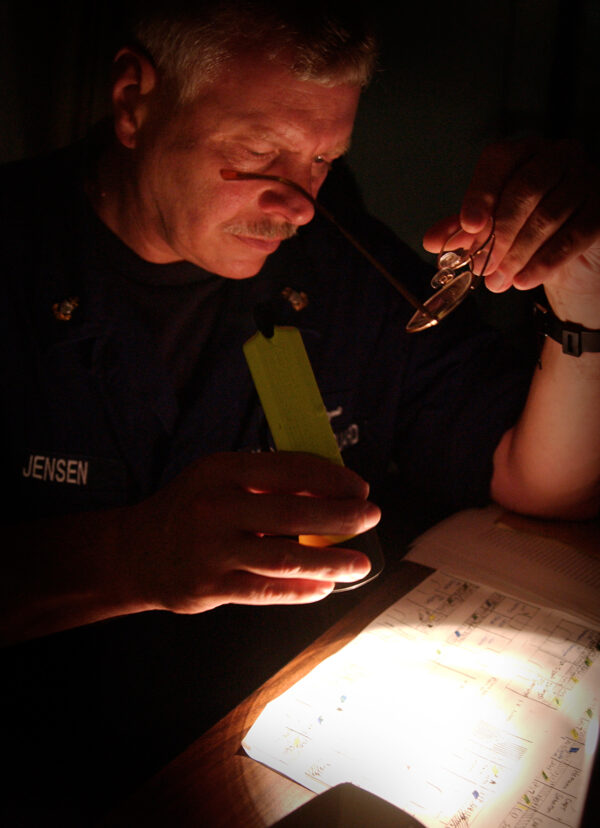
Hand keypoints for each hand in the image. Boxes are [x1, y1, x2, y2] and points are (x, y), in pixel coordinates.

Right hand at [125, 451, 379, 613]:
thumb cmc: (189, 509)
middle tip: (371, 518)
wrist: (134, 552)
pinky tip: (324, 588)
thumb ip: (265, 482)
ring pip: (287, 558)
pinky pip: (268, 590)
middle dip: (342, 517)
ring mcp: (212, 550)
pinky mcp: (211, 587)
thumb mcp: (218, 479)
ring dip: (332, 561)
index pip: (291, 470)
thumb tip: (330, 490)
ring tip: (360, 564)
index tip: (360, 488)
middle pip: (294, 513)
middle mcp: (216, 507)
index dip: (333, 479)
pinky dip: (302, 591)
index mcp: (222, 470)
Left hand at [423, 136, 599, 326]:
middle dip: (499, 233)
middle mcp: (558, 156)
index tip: (468, 227)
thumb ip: (461, 231)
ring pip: (548, 214)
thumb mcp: (488, 230)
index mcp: (524, 153)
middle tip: (480, 267)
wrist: (568, 254)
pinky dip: (545, 261)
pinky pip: (575, 235)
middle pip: (525, 188)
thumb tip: (431, 240)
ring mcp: (586, 179)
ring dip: (518, 253)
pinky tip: (523, 280)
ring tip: (497, 281)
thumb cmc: (525, 232)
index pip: (500, 160)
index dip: (481, 193)